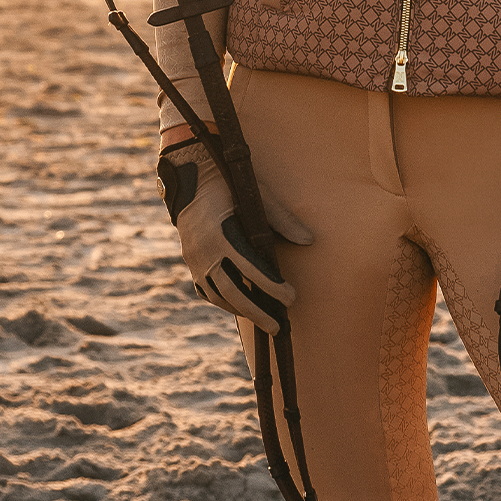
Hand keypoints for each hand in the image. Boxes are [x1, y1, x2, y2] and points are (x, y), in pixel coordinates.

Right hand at [157, 140, 313, 336]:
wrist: (191, 174)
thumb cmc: (229, 181)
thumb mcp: (257, 194)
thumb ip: (282, 219)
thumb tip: (309, 241)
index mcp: (219, 235)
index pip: (249, 270)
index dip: (271, 287)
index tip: (291, 297)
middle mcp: (203, 251)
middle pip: (232, 291)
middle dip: (256, 311)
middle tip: (277, 326)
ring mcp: (193, 259)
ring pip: (217, 295)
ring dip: (240, 311)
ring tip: (262, 321)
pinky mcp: (190, 261)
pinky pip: (206, 290)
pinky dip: (223, 302)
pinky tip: (239, 307)